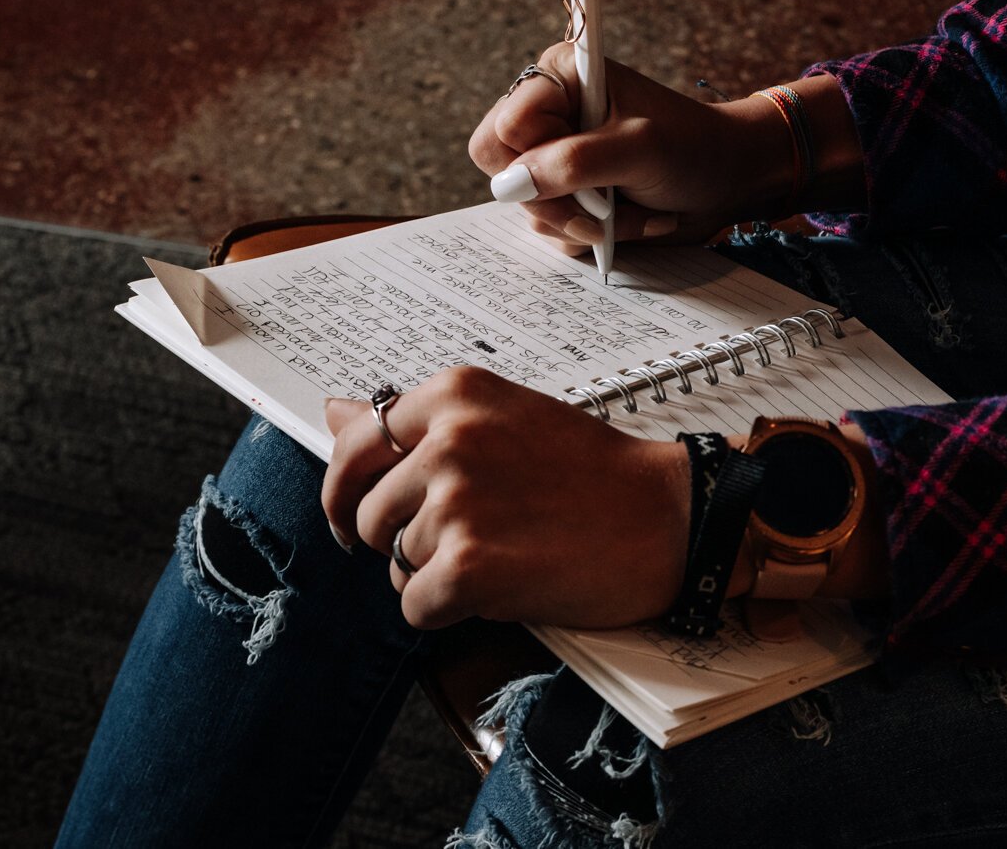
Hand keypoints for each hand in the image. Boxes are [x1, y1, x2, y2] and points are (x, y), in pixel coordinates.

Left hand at [320, 366, 690, 629]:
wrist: (670, 519)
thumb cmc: (596, 474)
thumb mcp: (503, 420)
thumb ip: (418, 424)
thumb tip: (336, 411)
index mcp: (457, 394)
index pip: (358, 442)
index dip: (349, 487)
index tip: (352, 511)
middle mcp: (449, 441)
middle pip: (370, 513)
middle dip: (404, 538)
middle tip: (465, 540)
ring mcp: (456, 503)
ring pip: (395, 563)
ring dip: (437, 574)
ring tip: (502, 554)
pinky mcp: (466, 566)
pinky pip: (415, 606)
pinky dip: (449, 611)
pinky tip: (499, 588)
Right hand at [469, 42, 799, 250]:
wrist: (731, 179)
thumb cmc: (694, 147)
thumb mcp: (638, 149)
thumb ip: (572, 162)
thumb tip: (509, 186)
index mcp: (557, 79)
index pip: (504, 129)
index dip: (536, 159)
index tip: (585, 166)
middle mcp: (548, 115)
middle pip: (502, 172)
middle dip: (554, 201)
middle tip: (601, 207)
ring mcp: (555, 158)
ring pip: (527, 206)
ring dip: (582, 221)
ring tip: (630, 209)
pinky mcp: (568, 194)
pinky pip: (550, 228)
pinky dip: (591, 233)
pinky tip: (634, 218)